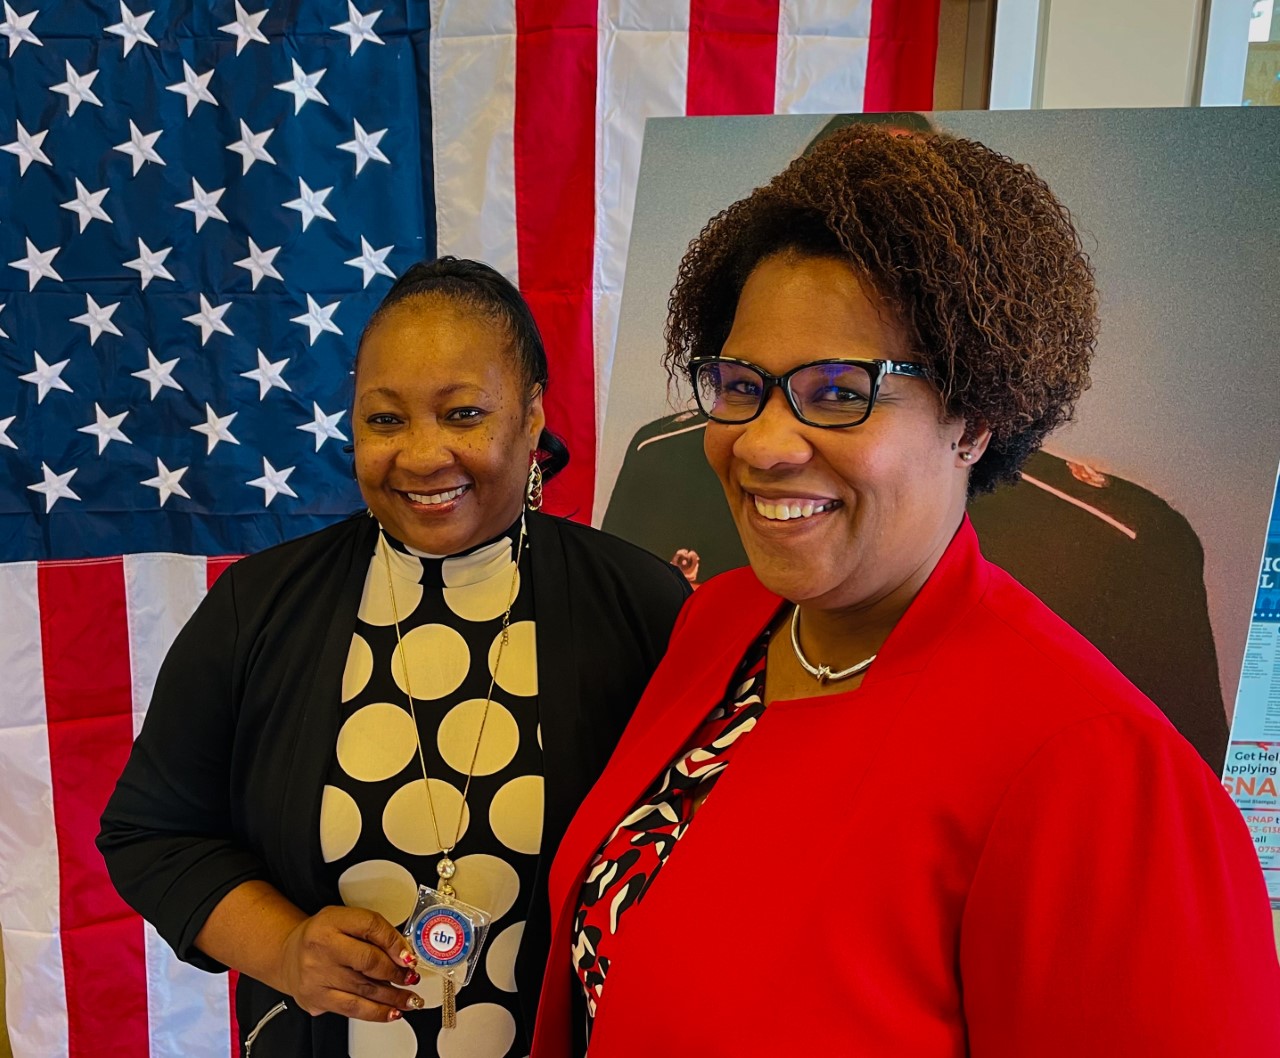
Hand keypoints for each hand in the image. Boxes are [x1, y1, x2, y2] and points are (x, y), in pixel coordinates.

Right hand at [277, 906, 423, 1020]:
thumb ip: (374, 932)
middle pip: (369, 961)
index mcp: (331, 921)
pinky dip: (376, 1012)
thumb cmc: (321, 936)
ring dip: (393, 997)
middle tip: (411, 977)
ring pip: (363, 989)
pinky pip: (352, 1009)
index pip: (371, 926)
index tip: (409, 956)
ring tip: (409, 999)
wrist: (288, 955)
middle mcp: (321, 947)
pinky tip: (391, 1011)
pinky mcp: (316, 998)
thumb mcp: (345, 920)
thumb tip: (403, 954)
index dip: (396, 942)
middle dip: (396, 972)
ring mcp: (317, 975)